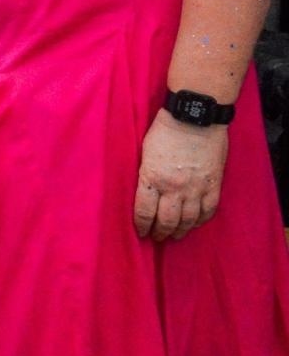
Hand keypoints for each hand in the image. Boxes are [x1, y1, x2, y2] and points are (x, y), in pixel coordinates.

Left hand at [133, 109, 226, 241]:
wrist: (195, 118)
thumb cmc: (164, 130)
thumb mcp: (144, 152)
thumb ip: (146, 174)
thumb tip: (145, 190)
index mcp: (151, 178)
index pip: (144, 211)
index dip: (142, 225)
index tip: (141, 231)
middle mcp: (173, 188)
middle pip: (166, 221)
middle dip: (160, 232)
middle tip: (157, 237)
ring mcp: (196, 189)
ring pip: (187, 220)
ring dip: (180, 231)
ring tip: (174, 236)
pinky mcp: (213, 186)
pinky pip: (208, 211)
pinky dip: (201, 221)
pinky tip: (194, 224)